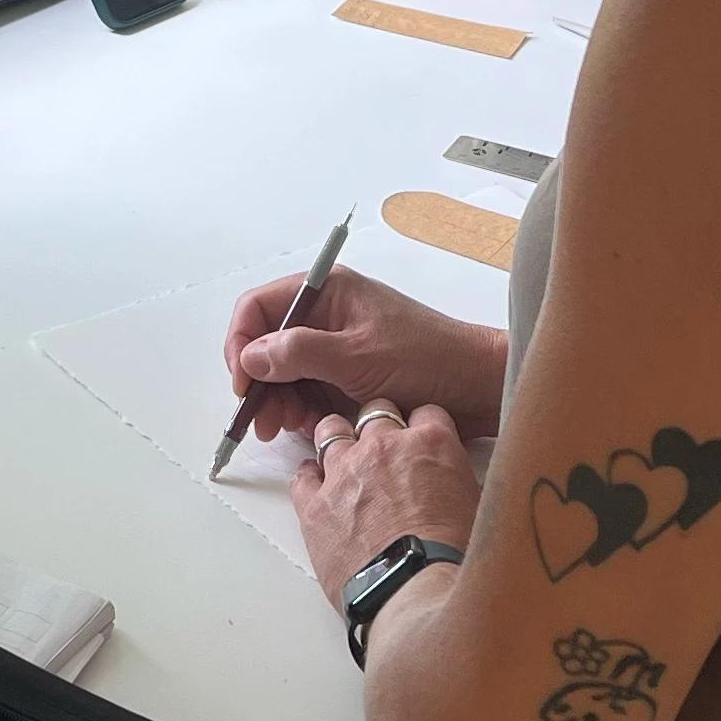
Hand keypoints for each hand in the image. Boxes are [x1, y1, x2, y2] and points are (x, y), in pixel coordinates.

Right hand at [222, 265, 506, 442]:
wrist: (478, 388)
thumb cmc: (426, 359)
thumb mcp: (358, 356)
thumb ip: (300, 353)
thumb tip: (250, 358)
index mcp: (328, 291)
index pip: (261, 308)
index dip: (242, 344)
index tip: (243, 384)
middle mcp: (327, 315)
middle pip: (268, 344)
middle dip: (261, 383)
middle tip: (265, 422)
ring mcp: (337, 347)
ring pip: (286, 373)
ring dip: (281, 401)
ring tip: (289, 429)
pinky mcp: (348, 376)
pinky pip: (309, 391)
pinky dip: (303, 411)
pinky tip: (309, 428)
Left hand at [290, 402, 481, 615]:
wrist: (413, 592)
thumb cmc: (452, 560)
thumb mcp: (478, 509)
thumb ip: (461, 482)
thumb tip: (458, 484)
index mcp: (431, 443)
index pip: (427, 413)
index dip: (424, 428)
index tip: (422, 442)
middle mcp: (384, 446)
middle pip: (376, 412)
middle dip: (381, 428)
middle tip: (386, 452)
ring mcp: (345, 471)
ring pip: (332, 430)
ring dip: (340, 441)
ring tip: (347, 461)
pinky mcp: (316, 504)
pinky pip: (303, 475)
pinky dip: (310, 477)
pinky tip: (319, 488)